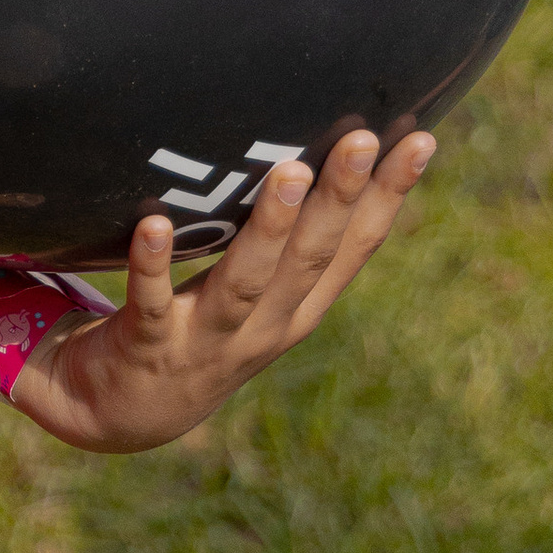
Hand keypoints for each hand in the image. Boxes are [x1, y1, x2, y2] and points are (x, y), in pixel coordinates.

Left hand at [13, 129, 435, 454]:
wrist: (132, 414)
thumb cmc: (202, 327)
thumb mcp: (257, 288)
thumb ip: (285, 234)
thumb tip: (312, 143)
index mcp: (299, 308)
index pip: (354, 247)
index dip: (388, 196)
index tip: (420, 139)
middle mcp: (265, 325)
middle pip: (310, 258)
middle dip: (338, 197)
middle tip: (361, 138)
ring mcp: (207, 340)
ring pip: (244, 281)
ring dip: (269, 229)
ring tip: (288, 174)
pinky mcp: (149, 346)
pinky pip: (151, 303)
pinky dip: (152, 265)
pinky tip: (152, 223)